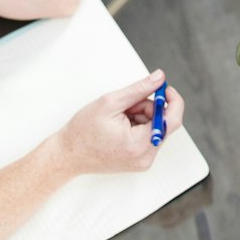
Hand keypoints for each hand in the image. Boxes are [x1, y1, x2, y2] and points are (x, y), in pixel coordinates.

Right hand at [56, 71, 184, 176]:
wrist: (67, 155)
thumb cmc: (83, 130)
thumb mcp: (111, 102)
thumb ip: (139, 89)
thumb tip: (160, 78)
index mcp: (139, 144)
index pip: (172, 120)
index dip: (172, 100)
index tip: (163, 87)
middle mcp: (145, 157)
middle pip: (162, 123)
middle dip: (147, 108)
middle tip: (126, 105)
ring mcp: (143, 162)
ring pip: (155, 129)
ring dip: (141, 117)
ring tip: (117, 118)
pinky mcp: (139, 162)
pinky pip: (148, 138)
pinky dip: (138, 127)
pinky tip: (119, 128)